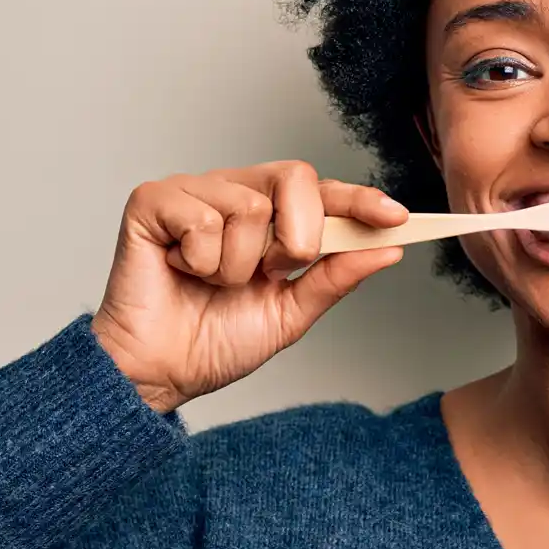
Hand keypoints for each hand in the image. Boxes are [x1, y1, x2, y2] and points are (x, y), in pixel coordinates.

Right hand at [88, 161, 408, 412]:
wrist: (160, 372)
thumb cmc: (214, 341)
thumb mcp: (290, 314)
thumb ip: (335, 277)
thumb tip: (388, 249)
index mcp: (269, 217)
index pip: (322, 192)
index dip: (360, 200)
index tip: (396, 217)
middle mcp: (233, 193)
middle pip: (295, 176)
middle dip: (296, 238)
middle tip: (268, 274)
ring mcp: (193, 192)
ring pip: (249, 208)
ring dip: (238, 266)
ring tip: (211, 282)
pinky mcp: (153, 201)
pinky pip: (202, 219)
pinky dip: (199, 262)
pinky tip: (181, 271)